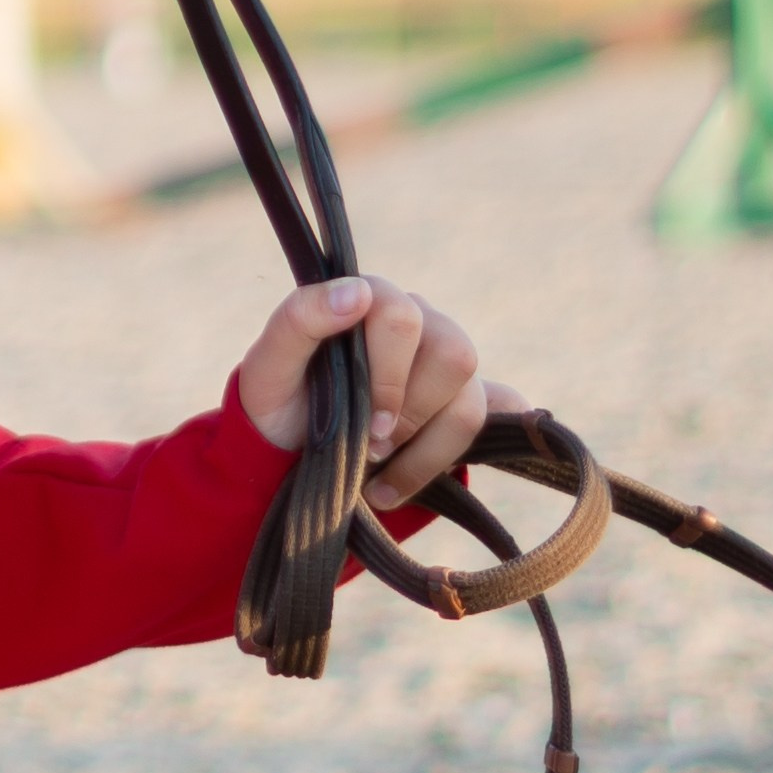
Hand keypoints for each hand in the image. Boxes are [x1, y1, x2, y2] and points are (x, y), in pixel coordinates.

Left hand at [236, 272, 526, 509]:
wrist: (290, 449)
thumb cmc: (280, 399)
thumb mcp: (269, 364)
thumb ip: (300, 319)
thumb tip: (357, 292)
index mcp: (376, 300)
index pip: (404, 318)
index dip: (389, 378)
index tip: (367, 425)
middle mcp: (422, 324)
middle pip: (455, 355)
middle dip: (411, 415)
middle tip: (372, 448)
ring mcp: (447, 366)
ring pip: (472, 401)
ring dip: (428, 452)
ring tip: (381, 480)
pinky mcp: (466, 404)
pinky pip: (503, 416)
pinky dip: (484, 444)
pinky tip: (447, 469)